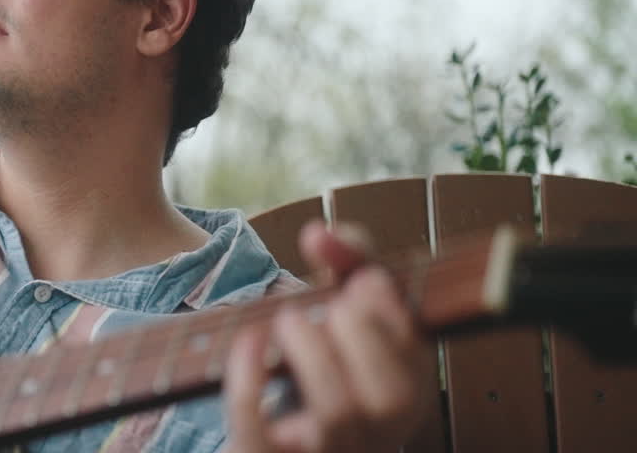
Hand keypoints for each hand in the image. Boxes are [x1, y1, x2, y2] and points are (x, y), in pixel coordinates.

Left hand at [224, 221, 431, 451]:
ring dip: (313, 353)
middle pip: (390, 397)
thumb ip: (346, 257)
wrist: (274, 425)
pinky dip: (249, 383)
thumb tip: (318, 234)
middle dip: (361, 336)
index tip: (362, 279)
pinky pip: (261, 437)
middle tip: (330, 306)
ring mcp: (326, 451)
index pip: (417, 359)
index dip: (392, 313)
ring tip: (288, 319)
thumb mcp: (343, 301)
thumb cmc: (321, 357)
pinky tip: (249, 342)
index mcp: (405, 390)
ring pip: (337, 416)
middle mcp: (375, 431)